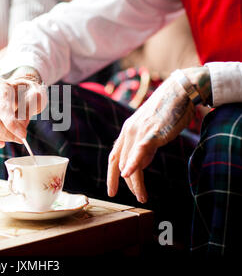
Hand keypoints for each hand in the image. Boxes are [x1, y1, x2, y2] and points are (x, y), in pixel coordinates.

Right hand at [0, 66, 46, 148]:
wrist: (21, 90)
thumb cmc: (28, 92)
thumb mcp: (35, 95)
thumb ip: (29, 109)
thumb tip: (20, 127)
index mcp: (0, 86)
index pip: (1, 108)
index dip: (11, 124)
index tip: (23, 135)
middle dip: (7, 133)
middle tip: (21, 138)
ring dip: (3, 137)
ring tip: (16, 134)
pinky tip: (1, 143)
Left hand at [107, 67, 210, 202]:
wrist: (180, 92)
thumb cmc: (169, 111)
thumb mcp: (152, 132)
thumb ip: (145, 148)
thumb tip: (141, 165)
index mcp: (127, 131)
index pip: (114, 156)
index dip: (111, 174)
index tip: (112, 189)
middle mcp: (129, 132)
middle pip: (118, 162)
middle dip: (120, 182)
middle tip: (124, 196)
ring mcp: (138, 132)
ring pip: (130, 162)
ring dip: (134, 183)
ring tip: (141, 197)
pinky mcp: (151, 132)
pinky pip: (139, 150)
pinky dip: (133, 163)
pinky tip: (128, 175)